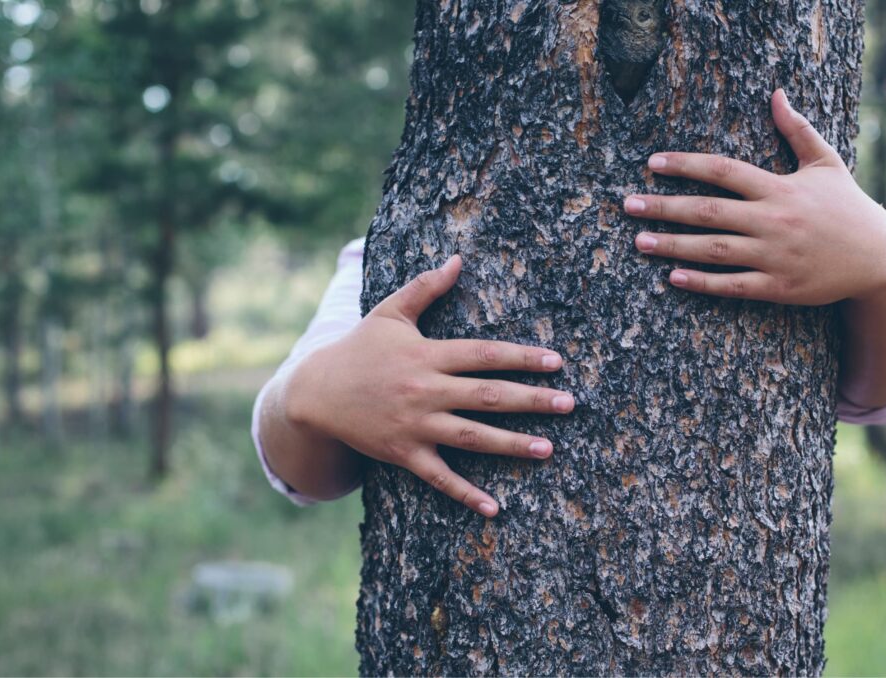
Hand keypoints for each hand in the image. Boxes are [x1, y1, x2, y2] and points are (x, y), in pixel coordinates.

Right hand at [284, 255, 574, 517]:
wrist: (315, 393)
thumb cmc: (359, 349)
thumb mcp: (389, 312)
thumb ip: (425, 287)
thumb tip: (458, 259)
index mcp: (427, 354)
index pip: (484, 355)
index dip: (522, 357)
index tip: (556, 362)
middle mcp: (426, 391)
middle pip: (488, 396)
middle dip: (532, 400)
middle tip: (570, 404)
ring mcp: (415, 426)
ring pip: (472, 437)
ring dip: (512, 444)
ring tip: (548, 448)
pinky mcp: (404, 454)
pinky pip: (440, 478)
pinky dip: (466, 495)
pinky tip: (495, 508)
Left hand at [623, 88, 885, 305]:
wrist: (880, 260)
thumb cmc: (847, 208)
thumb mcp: (826, 163)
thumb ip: (797, 130)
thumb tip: (776, 94)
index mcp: (779, 188)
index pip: (723, 171)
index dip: (686, 166)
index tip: (652, 164)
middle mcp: (773, 221)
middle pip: (708, 211)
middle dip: (665, 207)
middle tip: (628, 204)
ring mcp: (774, 256)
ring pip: (713, 250)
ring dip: (673, 245)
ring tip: (640, 240)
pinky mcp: (778, 287)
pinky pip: (732, 285)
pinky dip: (701, 283)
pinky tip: (672, 278)